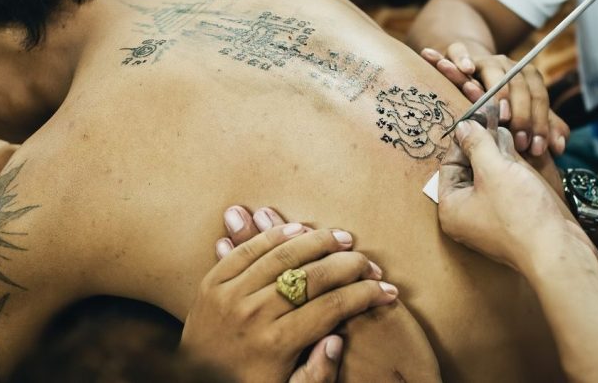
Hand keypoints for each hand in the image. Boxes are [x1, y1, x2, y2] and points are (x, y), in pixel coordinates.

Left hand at [182, 221, 397, 382]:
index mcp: (276, 344)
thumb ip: (316, 375)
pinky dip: (272, 236)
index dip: (365, 295)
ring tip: (342, 238)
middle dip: (347, 264)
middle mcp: (252, 315)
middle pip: (310, 276)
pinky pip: (246, 251)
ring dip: (315, 241)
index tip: (387, 289)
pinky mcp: (210, 283)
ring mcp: (228, 295)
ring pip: (280, 256)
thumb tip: (337, 339)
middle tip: (369, 260)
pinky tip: (298, 229)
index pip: (332, 307)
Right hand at [420, 44, 569, 157]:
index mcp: (526, 75)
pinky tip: (467, 70)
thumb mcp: (523, 115)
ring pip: (494, 70)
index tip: (537, 148)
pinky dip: (463, 58)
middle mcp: (507, 64)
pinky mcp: (457, 55)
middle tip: (519, 143)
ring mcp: (483, 59)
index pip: (538, 96)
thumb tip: (559, 146)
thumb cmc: (498, 103)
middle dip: (522, 115)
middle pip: (519, 85)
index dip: (540, 122)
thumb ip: (543, 127)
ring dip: (499, 93)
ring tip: (502, 116)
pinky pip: (459, 51)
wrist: (468, 76)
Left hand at [437, 119, 587, 273]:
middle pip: (468, 171)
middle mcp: (466, 216)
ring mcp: (489, 220)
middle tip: (495, 123)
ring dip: (499, 156)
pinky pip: (505, 189)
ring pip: (489, 178)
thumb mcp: (494, 170)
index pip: (448, 164)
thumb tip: (463, 126)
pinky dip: (511, 171)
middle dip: (483, 147)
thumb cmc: (522, 214)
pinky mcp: (511, 220)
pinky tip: (523, 155)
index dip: (463, 140)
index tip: (476, 120)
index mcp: (451, 208)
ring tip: (511, 135)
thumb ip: (477, 144)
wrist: (559, 251)